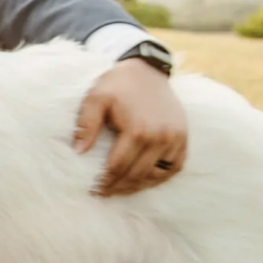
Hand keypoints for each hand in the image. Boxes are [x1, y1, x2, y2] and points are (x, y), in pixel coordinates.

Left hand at [74, 58, 187, 196]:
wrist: (146, 69)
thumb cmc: (117, 84)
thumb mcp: (96, 98)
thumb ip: (86, 124)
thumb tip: (79, 151)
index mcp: (138, 129)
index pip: (119, 167)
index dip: (104, 182)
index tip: (93, 191)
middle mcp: (161, 137)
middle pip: (137, 175)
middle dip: (119, 188)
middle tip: (104, 194)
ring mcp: (176, 138)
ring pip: (156, 175)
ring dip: (138, 186)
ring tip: (120, 190)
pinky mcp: (183, 137)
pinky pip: (174, 167)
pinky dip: (159, 178)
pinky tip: (143, 181)